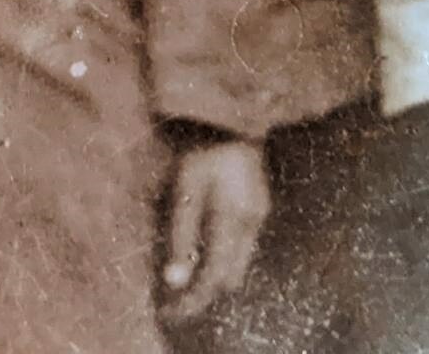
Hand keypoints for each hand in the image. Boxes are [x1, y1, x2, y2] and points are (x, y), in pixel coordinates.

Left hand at [161, 138, 270, 320]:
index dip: (193, 301)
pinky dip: (221, 254)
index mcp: (233, 222)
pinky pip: (240, 244)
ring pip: (237, 262)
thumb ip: (181, 235)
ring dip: (213, 273)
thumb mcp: (184, 191)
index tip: (170, 312)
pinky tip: (202, 247)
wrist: (231, 115)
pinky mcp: (257, 205)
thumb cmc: (200, 150)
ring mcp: (258, 214)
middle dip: (203, 292)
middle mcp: (252, 224)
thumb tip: (174, 281)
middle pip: (230, 277)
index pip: (214, 279)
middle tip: (173, 299)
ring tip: (183, 274)